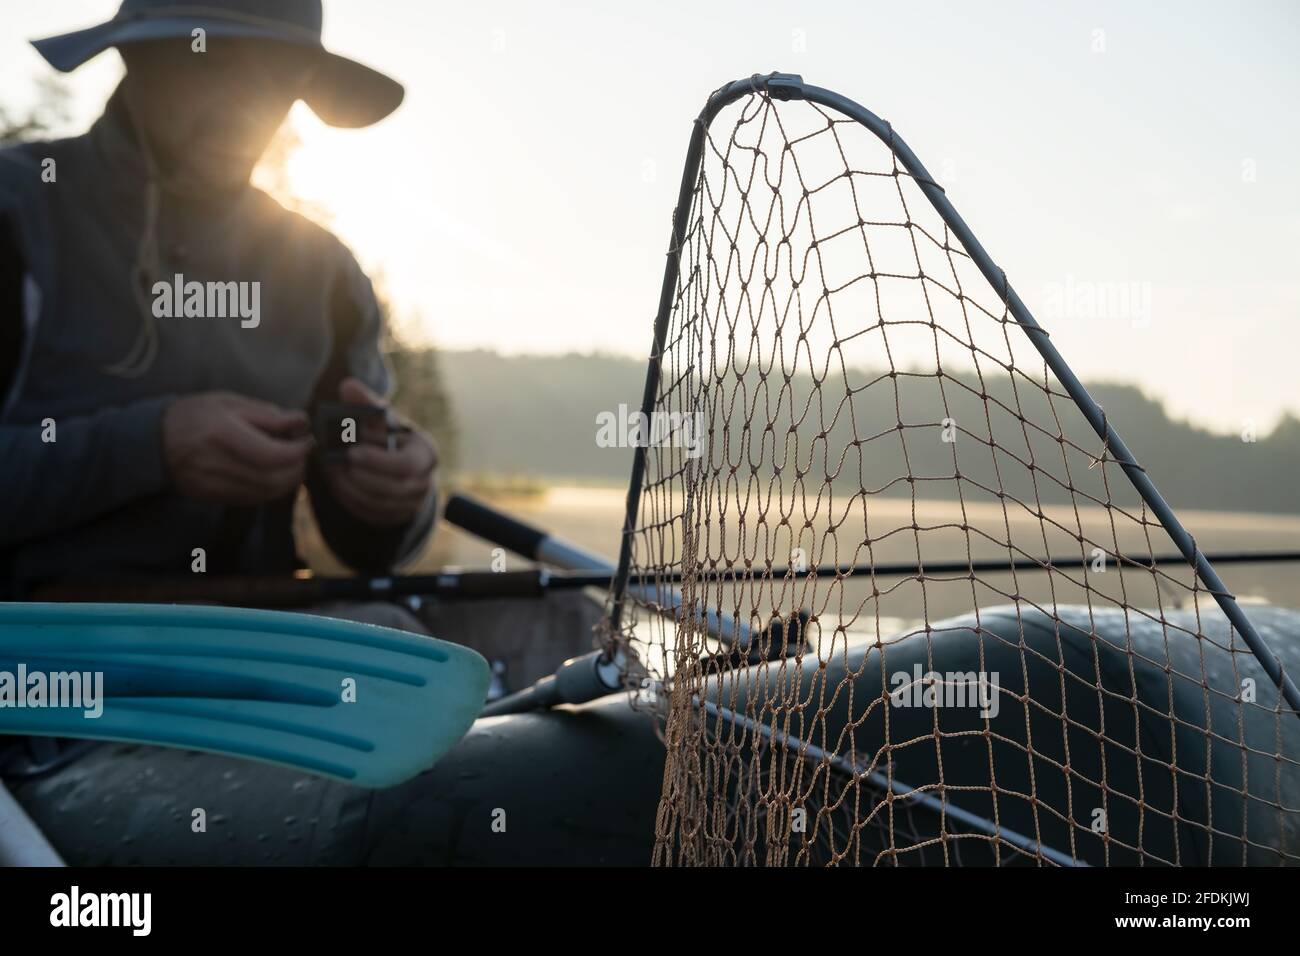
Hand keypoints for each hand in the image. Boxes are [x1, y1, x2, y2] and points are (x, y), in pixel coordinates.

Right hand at [163, 392, 311, 504]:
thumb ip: (266, 414)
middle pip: (272, 479)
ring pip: (264, 493)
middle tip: (303, 455)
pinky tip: (272, 475)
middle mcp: (215, 463)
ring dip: (287, 482)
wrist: (152, 440)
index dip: (297, 451)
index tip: (307, 441)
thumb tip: (301, 421)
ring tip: (291, 464)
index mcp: (221, 433)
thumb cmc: (194, 415)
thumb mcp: (228, 402)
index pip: (271, 454)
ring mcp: (211, 484)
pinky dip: (269, 490)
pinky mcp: (210, 497)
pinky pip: (250, 499)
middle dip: (296, 468)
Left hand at [323, 378, 437, 526]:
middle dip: (359, 476)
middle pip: (390, 488)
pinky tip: (337, 482)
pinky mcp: (394, 515)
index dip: (377, 461)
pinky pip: (370, 512)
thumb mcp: (380, 419)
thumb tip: (348, 386)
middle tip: (334, 463)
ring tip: (332, 471)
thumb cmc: (386, 435)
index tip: (351, 453)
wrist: (394, 462)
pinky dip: (350, 498)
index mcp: (426, 454)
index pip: (406, 465)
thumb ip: (364, 403)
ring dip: (350, 487)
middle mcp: (424, 481)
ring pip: (377, 502)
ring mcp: (411, 502)